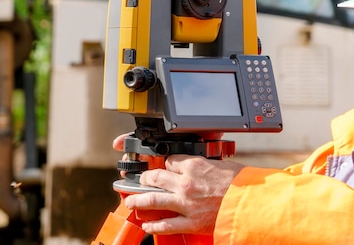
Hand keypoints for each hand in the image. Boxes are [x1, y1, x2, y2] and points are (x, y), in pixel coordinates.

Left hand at [123, 154, 244, 235]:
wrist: (254, 205)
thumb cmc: (243, 185)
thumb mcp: (221, 166)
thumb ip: (204, 167)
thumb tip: (195, 168)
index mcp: (194, 166)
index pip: (170, 161)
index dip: (165, 163)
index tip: (162, 167)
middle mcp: (186, 183)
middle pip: (155, 177)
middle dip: (144, 179)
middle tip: (140, 181)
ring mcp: (186, 204)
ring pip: (153, 200)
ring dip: (138, 201)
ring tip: (131, 202)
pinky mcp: (191, 222)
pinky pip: (166, 224)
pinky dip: (154, 225)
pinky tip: (147, 224)